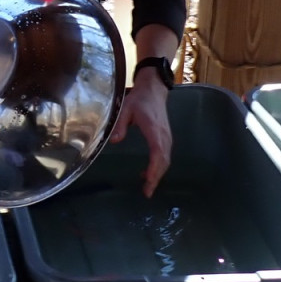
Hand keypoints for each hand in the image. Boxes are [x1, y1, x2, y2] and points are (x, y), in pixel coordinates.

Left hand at [109, 70, 171, 196]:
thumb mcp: (126, 109)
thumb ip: (120, 125)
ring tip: (146, 186)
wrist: (154, 89)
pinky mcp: (165, 137)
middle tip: (147, 192)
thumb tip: (114, 141)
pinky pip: (164, 155)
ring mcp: (166, 137)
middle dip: (156, 178)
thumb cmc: (140, 99)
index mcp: (154, 130)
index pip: (157, 154)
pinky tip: (148, 172)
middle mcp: (163, 136)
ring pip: (165, 160)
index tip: (148, 183)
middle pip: (164, 161)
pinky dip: (158, 166)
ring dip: (158, 173)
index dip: (154, 170)